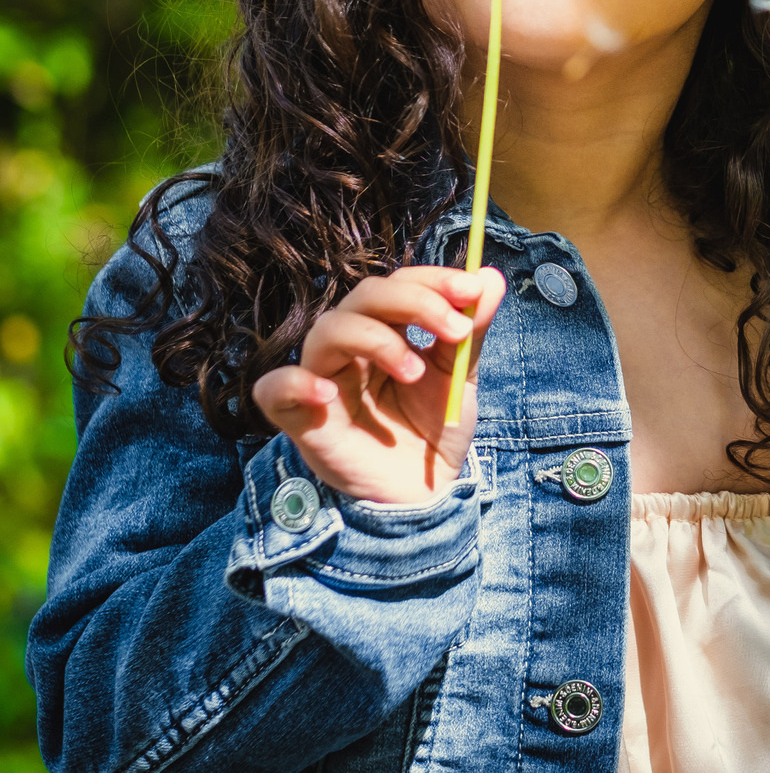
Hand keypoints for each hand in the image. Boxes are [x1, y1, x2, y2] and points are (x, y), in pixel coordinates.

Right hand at [252, 265, 505, 504]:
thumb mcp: (458, 378)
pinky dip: (296, 382)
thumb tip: (492, 276)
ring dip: (376, 339)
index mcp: (387, 328)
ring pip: (328, 330)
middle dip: (414, 302)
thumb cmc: (432, 430)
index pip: (400, 283)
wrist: (421, 496)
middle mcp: (350, 344)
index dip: (433, 280)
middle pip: (364, 296)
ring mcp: (322, 376)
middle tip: (456, 330)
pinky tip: (327, 393)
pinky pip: (274, 389)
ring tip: (414, 372)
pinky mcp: (298, 417)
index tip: (472, 290)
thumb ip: (471, 331)